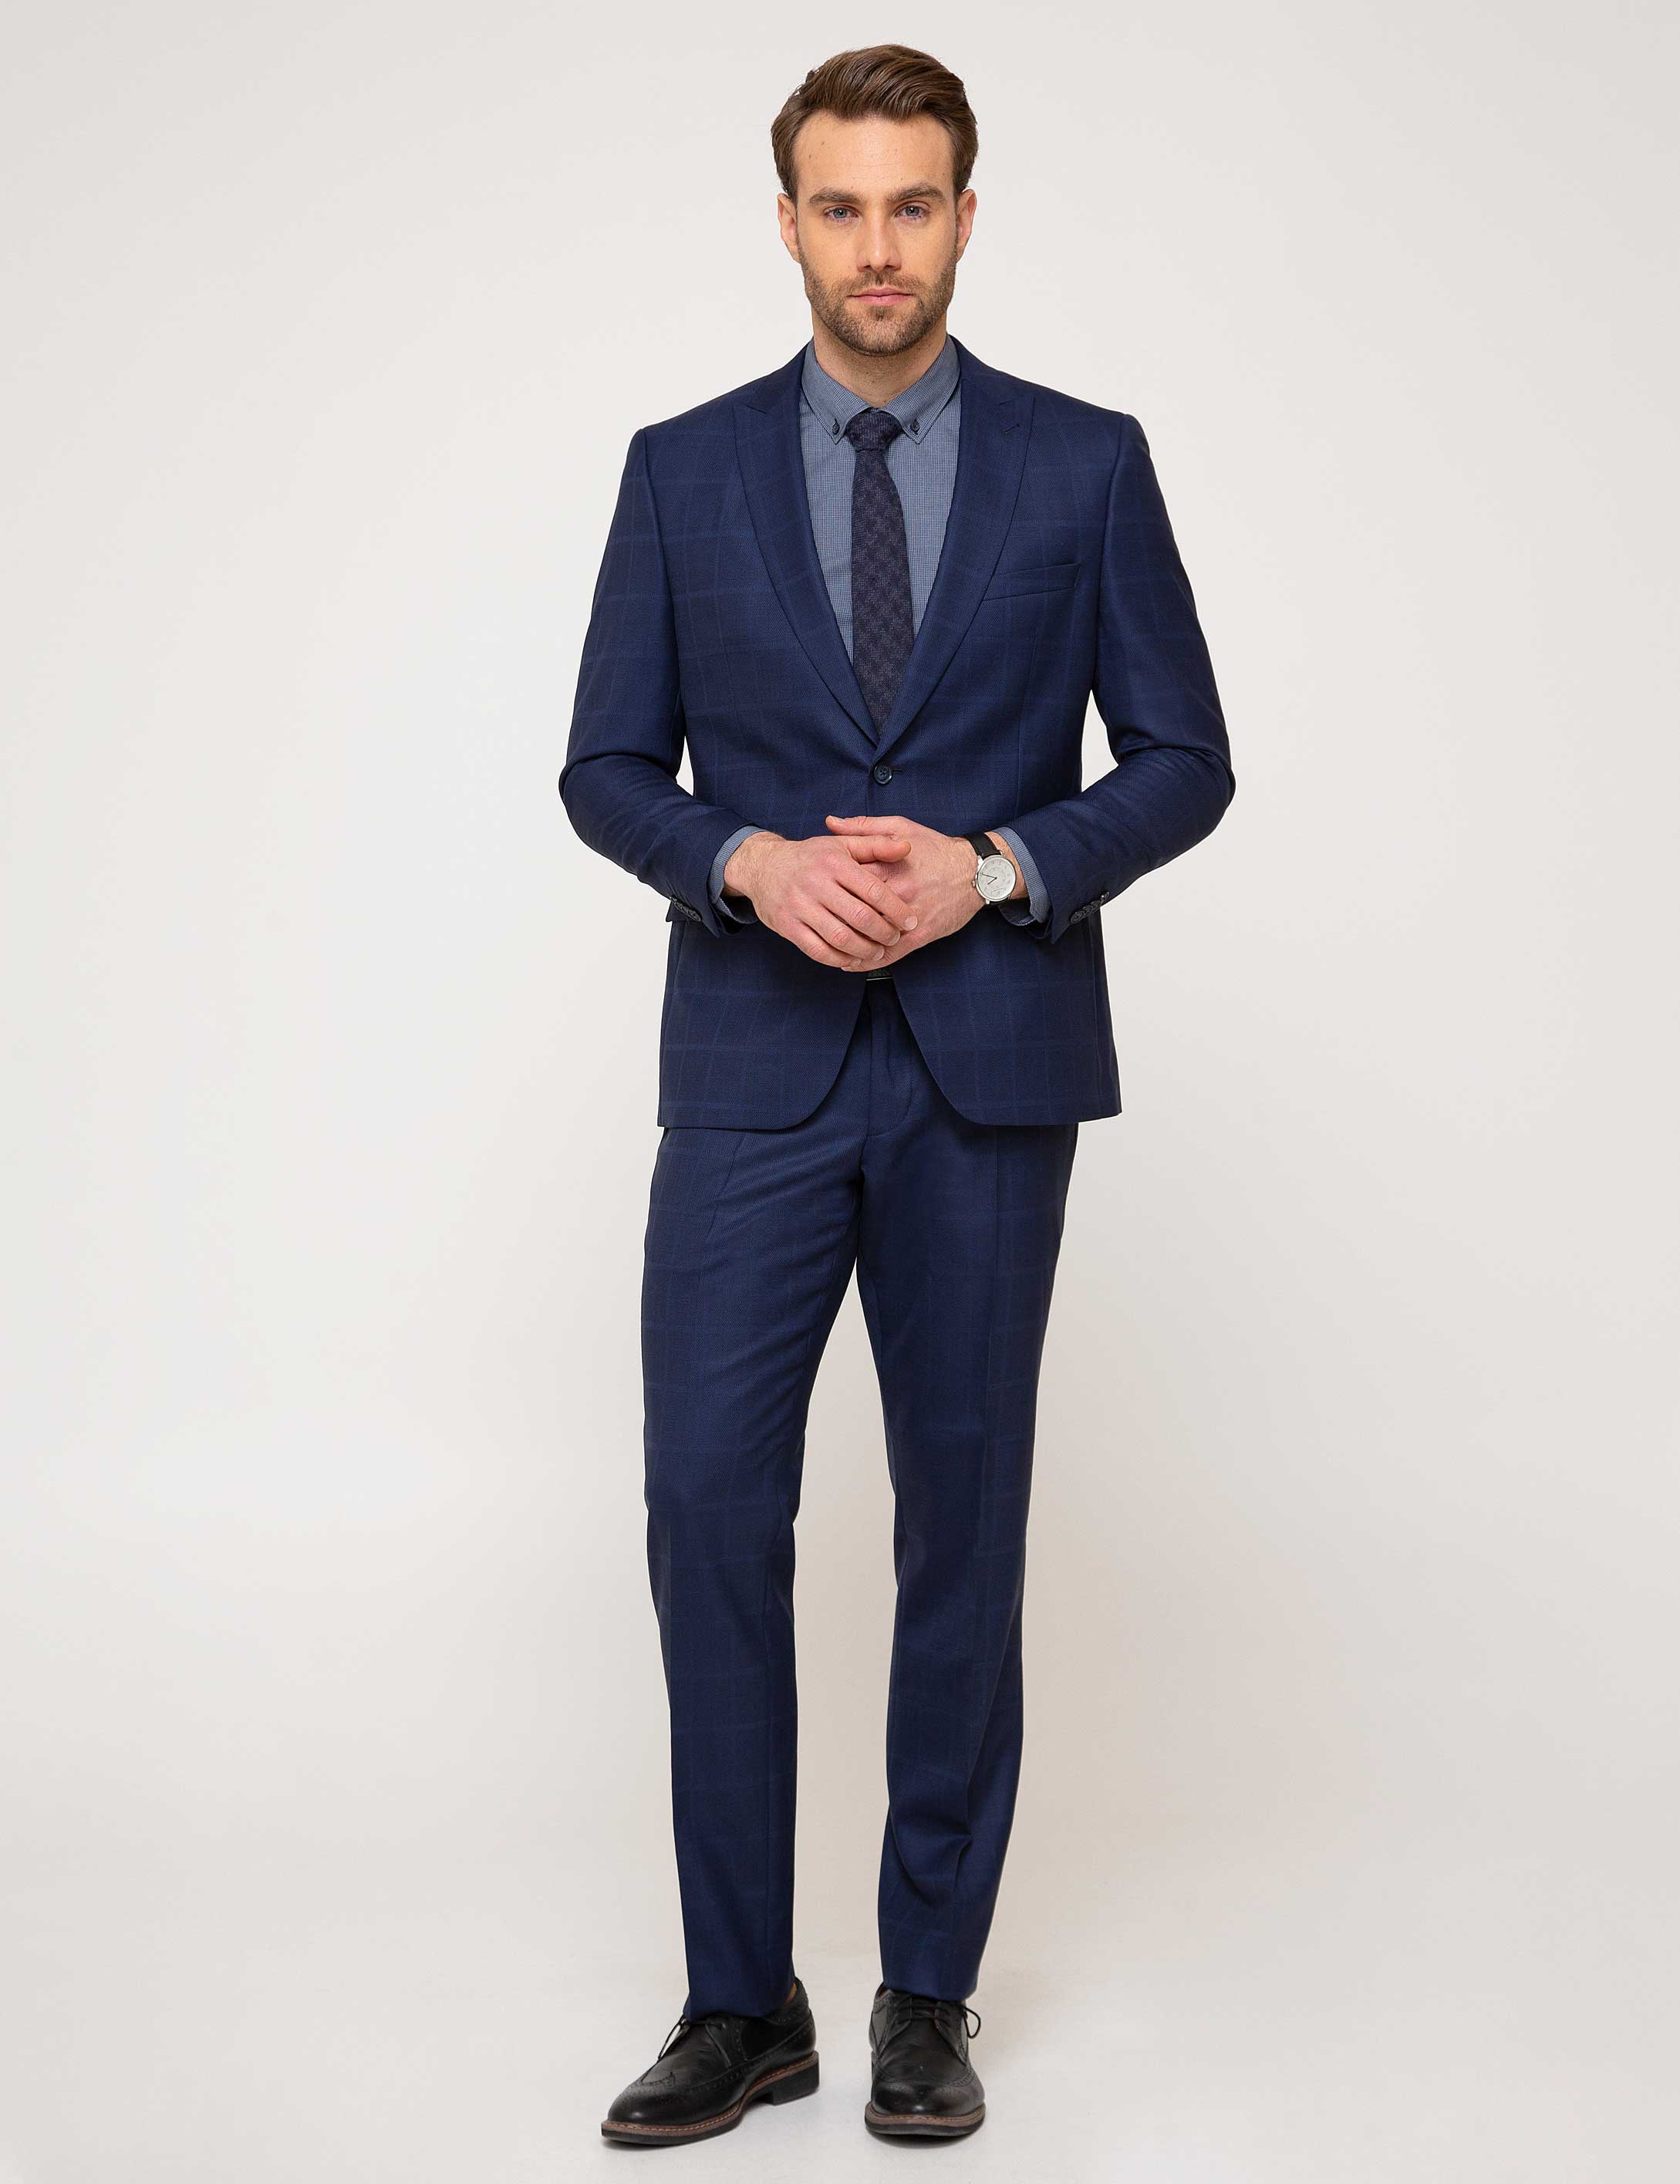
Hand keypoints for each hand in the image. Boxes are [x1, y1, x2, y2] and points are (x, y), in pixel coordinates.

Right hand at [723, 828, 920, 968]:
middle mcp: (816, 883)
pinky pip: (817, 950)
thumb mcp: (841, 845)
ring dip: (864, 950)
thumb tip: (906, 848)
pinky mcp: (787, 926)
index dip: (896, 909)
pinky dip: (838, 958)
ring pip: (839, 937)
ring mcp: (799, 907)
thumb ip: (875, 845)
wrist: (762, 867)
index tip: (911, 921)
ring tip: (877, 953)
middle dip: (884, 933)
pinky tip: (851, 958)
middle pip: (859, 917)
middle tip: (895, 939)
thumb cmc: (810, 857)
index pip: (873, 890)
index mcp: (834, 862)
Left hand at [821, 815, 1012, 966]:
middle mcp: (897, 892)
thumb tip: (830, 823)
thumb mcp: (901, 827)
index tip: (810, 891)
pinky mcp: (920, 935)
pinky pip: (888, 954)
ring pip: (869, 936)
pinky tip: (849, 963)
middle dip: (831, 918)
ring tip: (825, 946)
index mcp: (888, 866)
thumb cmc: (936, 848)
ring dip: (846, 945)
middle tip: (811, 922)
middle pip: (853, 910)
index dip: (826, 887)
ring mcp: (908, 917)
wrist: (975, 872)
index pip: (846, 879)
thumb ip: (863, 827)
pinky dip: (866, 962)